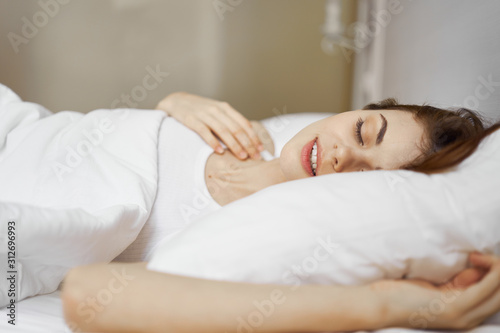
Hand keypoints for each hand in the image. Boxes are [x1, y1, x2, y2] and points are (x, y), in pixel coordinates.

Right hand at [156, 92, 263, 159]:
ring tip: (242, 157)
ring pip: (224, 131)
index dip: (254, 137)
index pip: (244, 124)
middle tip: (255, 157)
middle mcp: (217, 110)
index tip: (261, 149)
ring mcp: (204, 115)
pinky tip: (219, 152)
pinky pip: (204, 132)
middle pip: (236, 129)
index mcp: (225, 108)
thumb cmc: (200, 110)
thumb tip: (247, 139)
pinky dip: (213, 142)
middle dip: (248, 144)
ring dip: (234, 145)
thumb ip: (230, 122)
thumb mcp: (217, 111)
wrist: (177, 101)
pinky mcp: (192, 120)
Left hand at [374, 253, 499, 329]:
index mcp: (464, 314)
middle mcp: (468, 319)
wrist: (379, 305)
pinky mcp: (454, 308)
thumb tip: (474, 268)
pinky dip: (491, 271)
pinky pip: (486, 288)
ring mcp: (463, 316)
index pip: (496, 296)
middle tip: (480, 255)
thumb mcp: (435, 287)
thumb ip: (456, 282)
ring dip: (497, 268)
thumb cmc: (401, 293)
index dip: (494, 274)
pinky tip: (478, 259)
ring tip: (478, 256)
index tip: (475, 257)